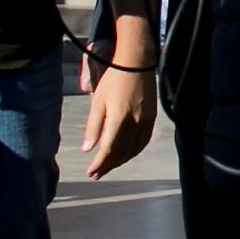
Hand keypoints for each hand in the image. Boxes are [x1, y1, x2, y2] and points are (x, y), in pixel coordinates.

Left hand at [79, 50, 156, 178]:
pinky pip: (143, 141)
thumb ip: (93, 127)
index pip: (108, 150)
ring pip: (133, 150)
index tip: (90, 173)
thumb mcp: (97, 102)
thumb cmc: (113, 80)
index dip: (99, 164)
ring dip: (120, 161)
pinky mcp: (152, 118)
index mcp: (119, 120)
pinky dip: (134, 152)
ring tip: (109, 167)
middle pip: (121, 153)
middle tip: (96, 175)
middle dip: (108, 166)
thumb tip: (87, 149)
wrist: (136, 64)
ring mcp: (145, 121)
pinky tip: (127, 155)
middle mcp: (134, 124)